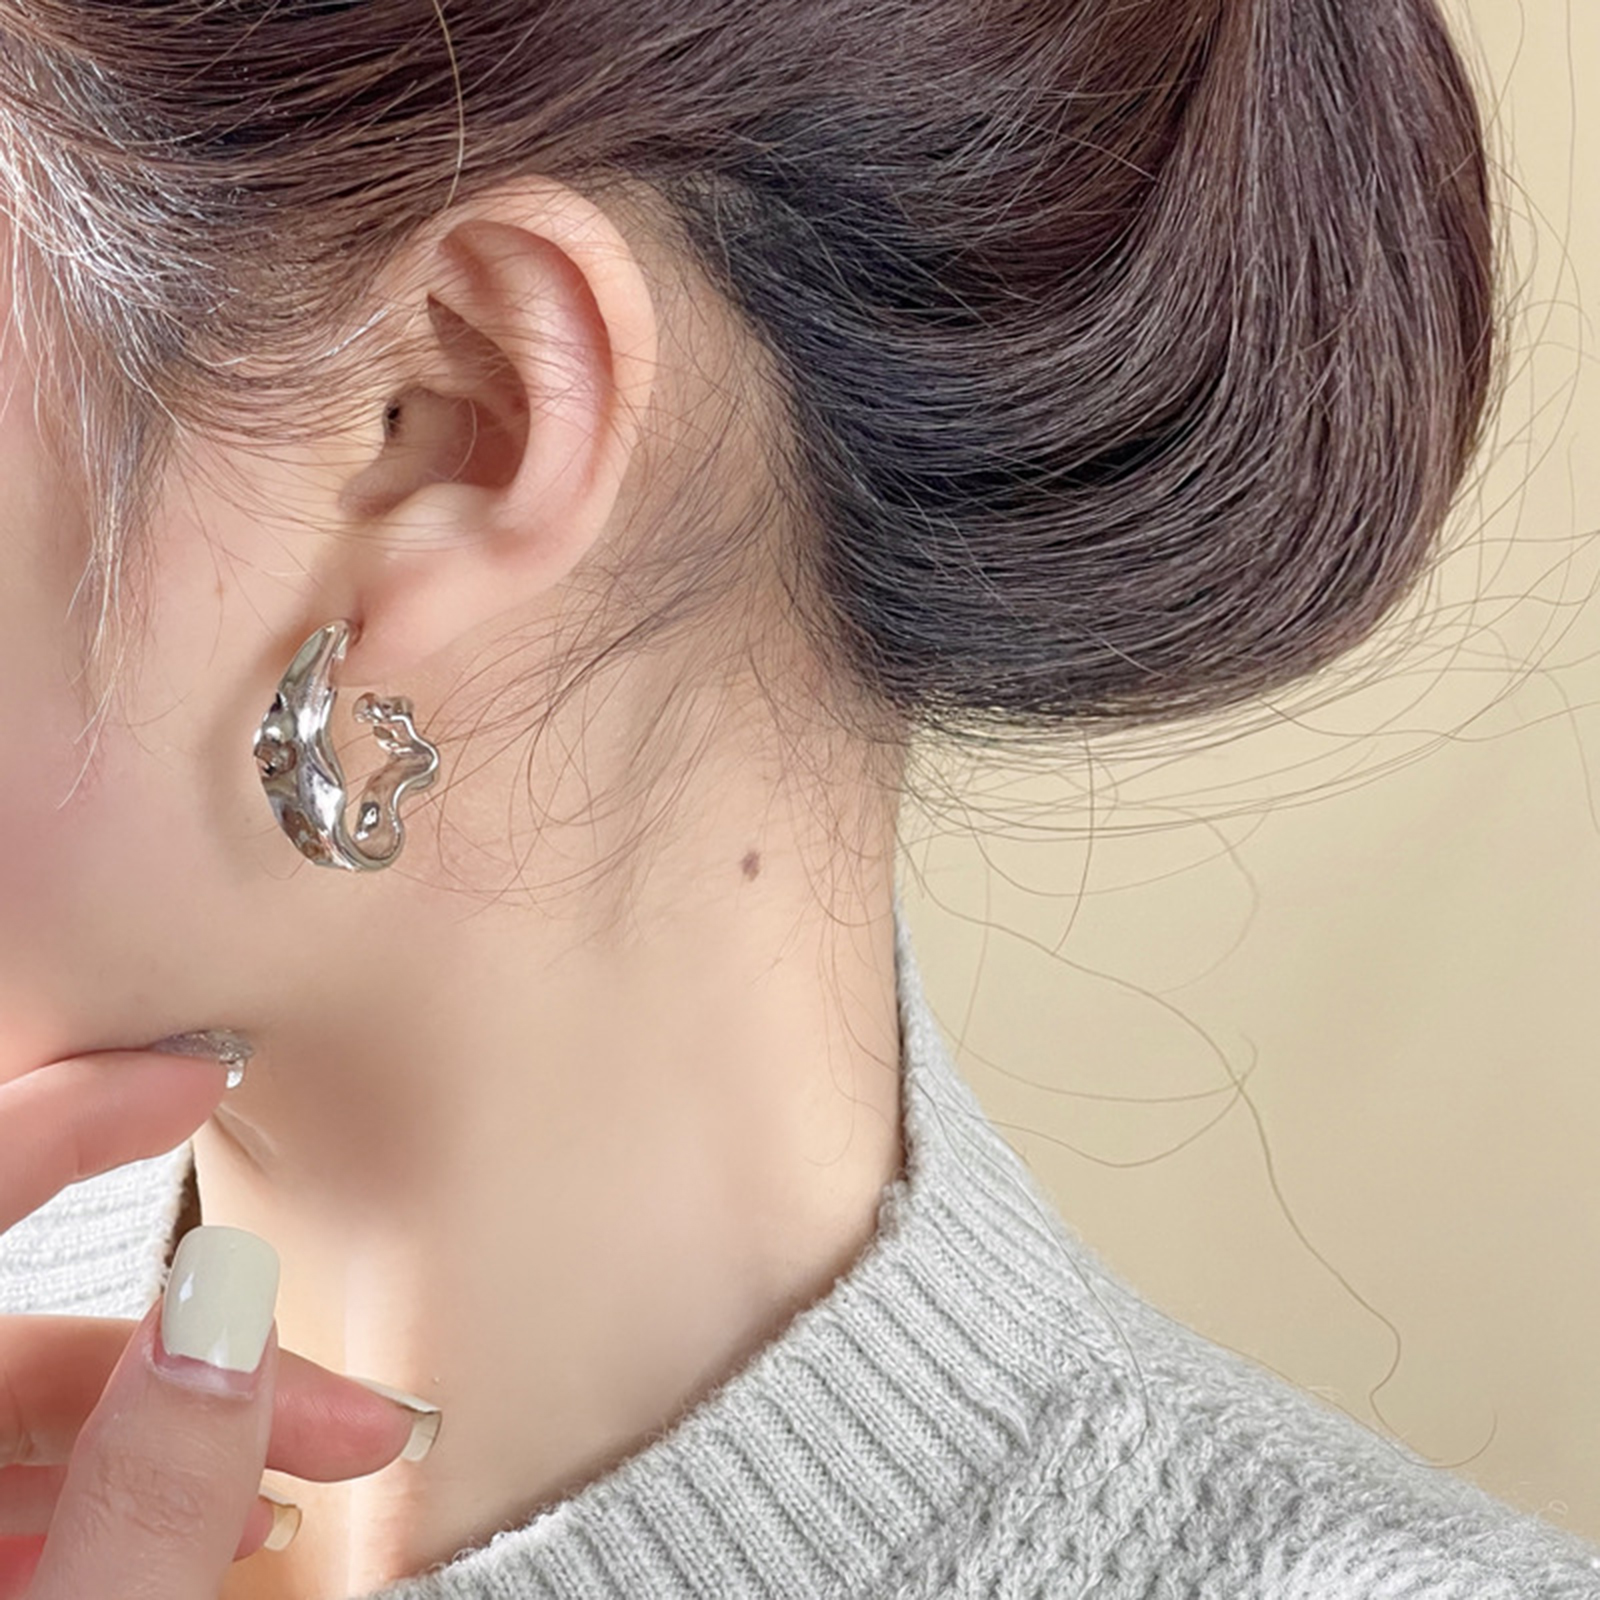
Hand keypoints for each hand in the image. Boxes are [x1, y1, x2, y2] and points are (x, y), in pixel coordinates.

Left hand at [0, 1049, 437, 1596]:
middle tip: (349, 1402)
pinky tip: (222, 1519)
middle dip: (214, 1349)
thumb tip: (228, 1312)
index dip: (72, 1113)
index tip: (195, 1073)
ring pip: (29, 1401)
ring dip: (191, 1423)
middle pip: (31, 1322)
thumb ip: (146, 1504)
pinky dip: (122, 1481)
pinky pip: (9, 1474)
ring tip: (318, 1474)